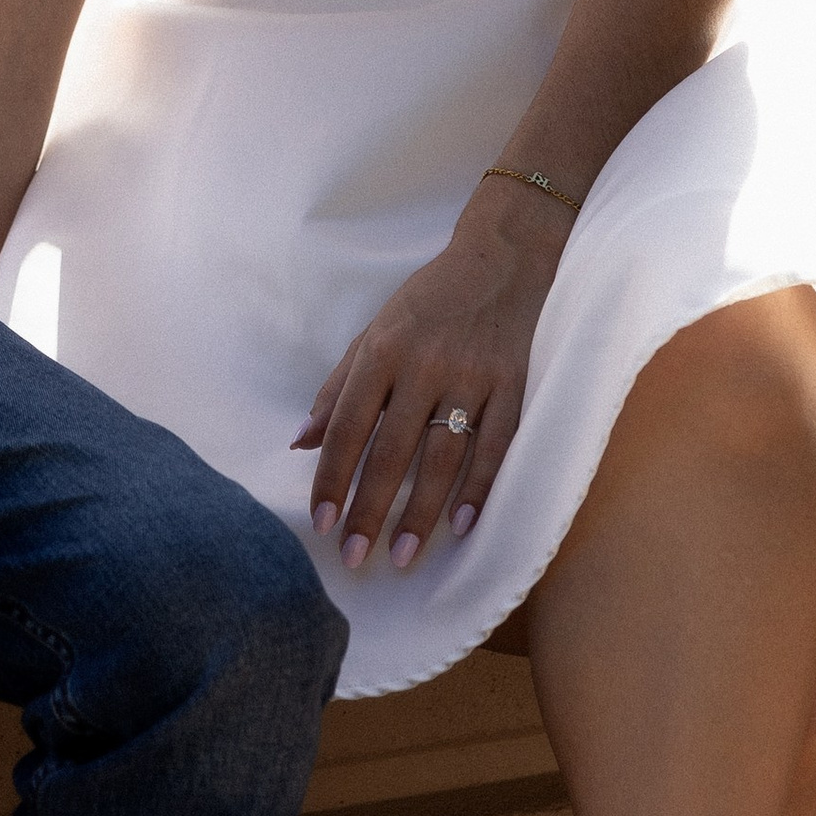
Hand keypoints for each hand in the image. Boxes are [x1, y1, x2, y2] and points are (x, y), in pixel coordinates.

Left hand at [295, 186, 570, 572]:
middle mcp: (424, 363)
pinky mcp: (514, 383)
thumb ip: (339, 386)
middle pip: (392, 449)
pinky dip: (480, 486)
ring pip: (443, 455)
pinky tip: (463, 525)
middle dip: (371, 508)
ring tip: (404, 555)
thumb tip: (301, 441)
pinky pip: (497, 444)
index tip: (321, 523)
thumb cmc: (429, 300)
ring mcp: (472, 375)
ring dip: (422, 510)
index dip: (332, 476)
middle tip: (356, 558)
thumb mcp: (375, 330)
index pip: (348, 424)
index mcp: (383, 350)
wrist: (500, 257)